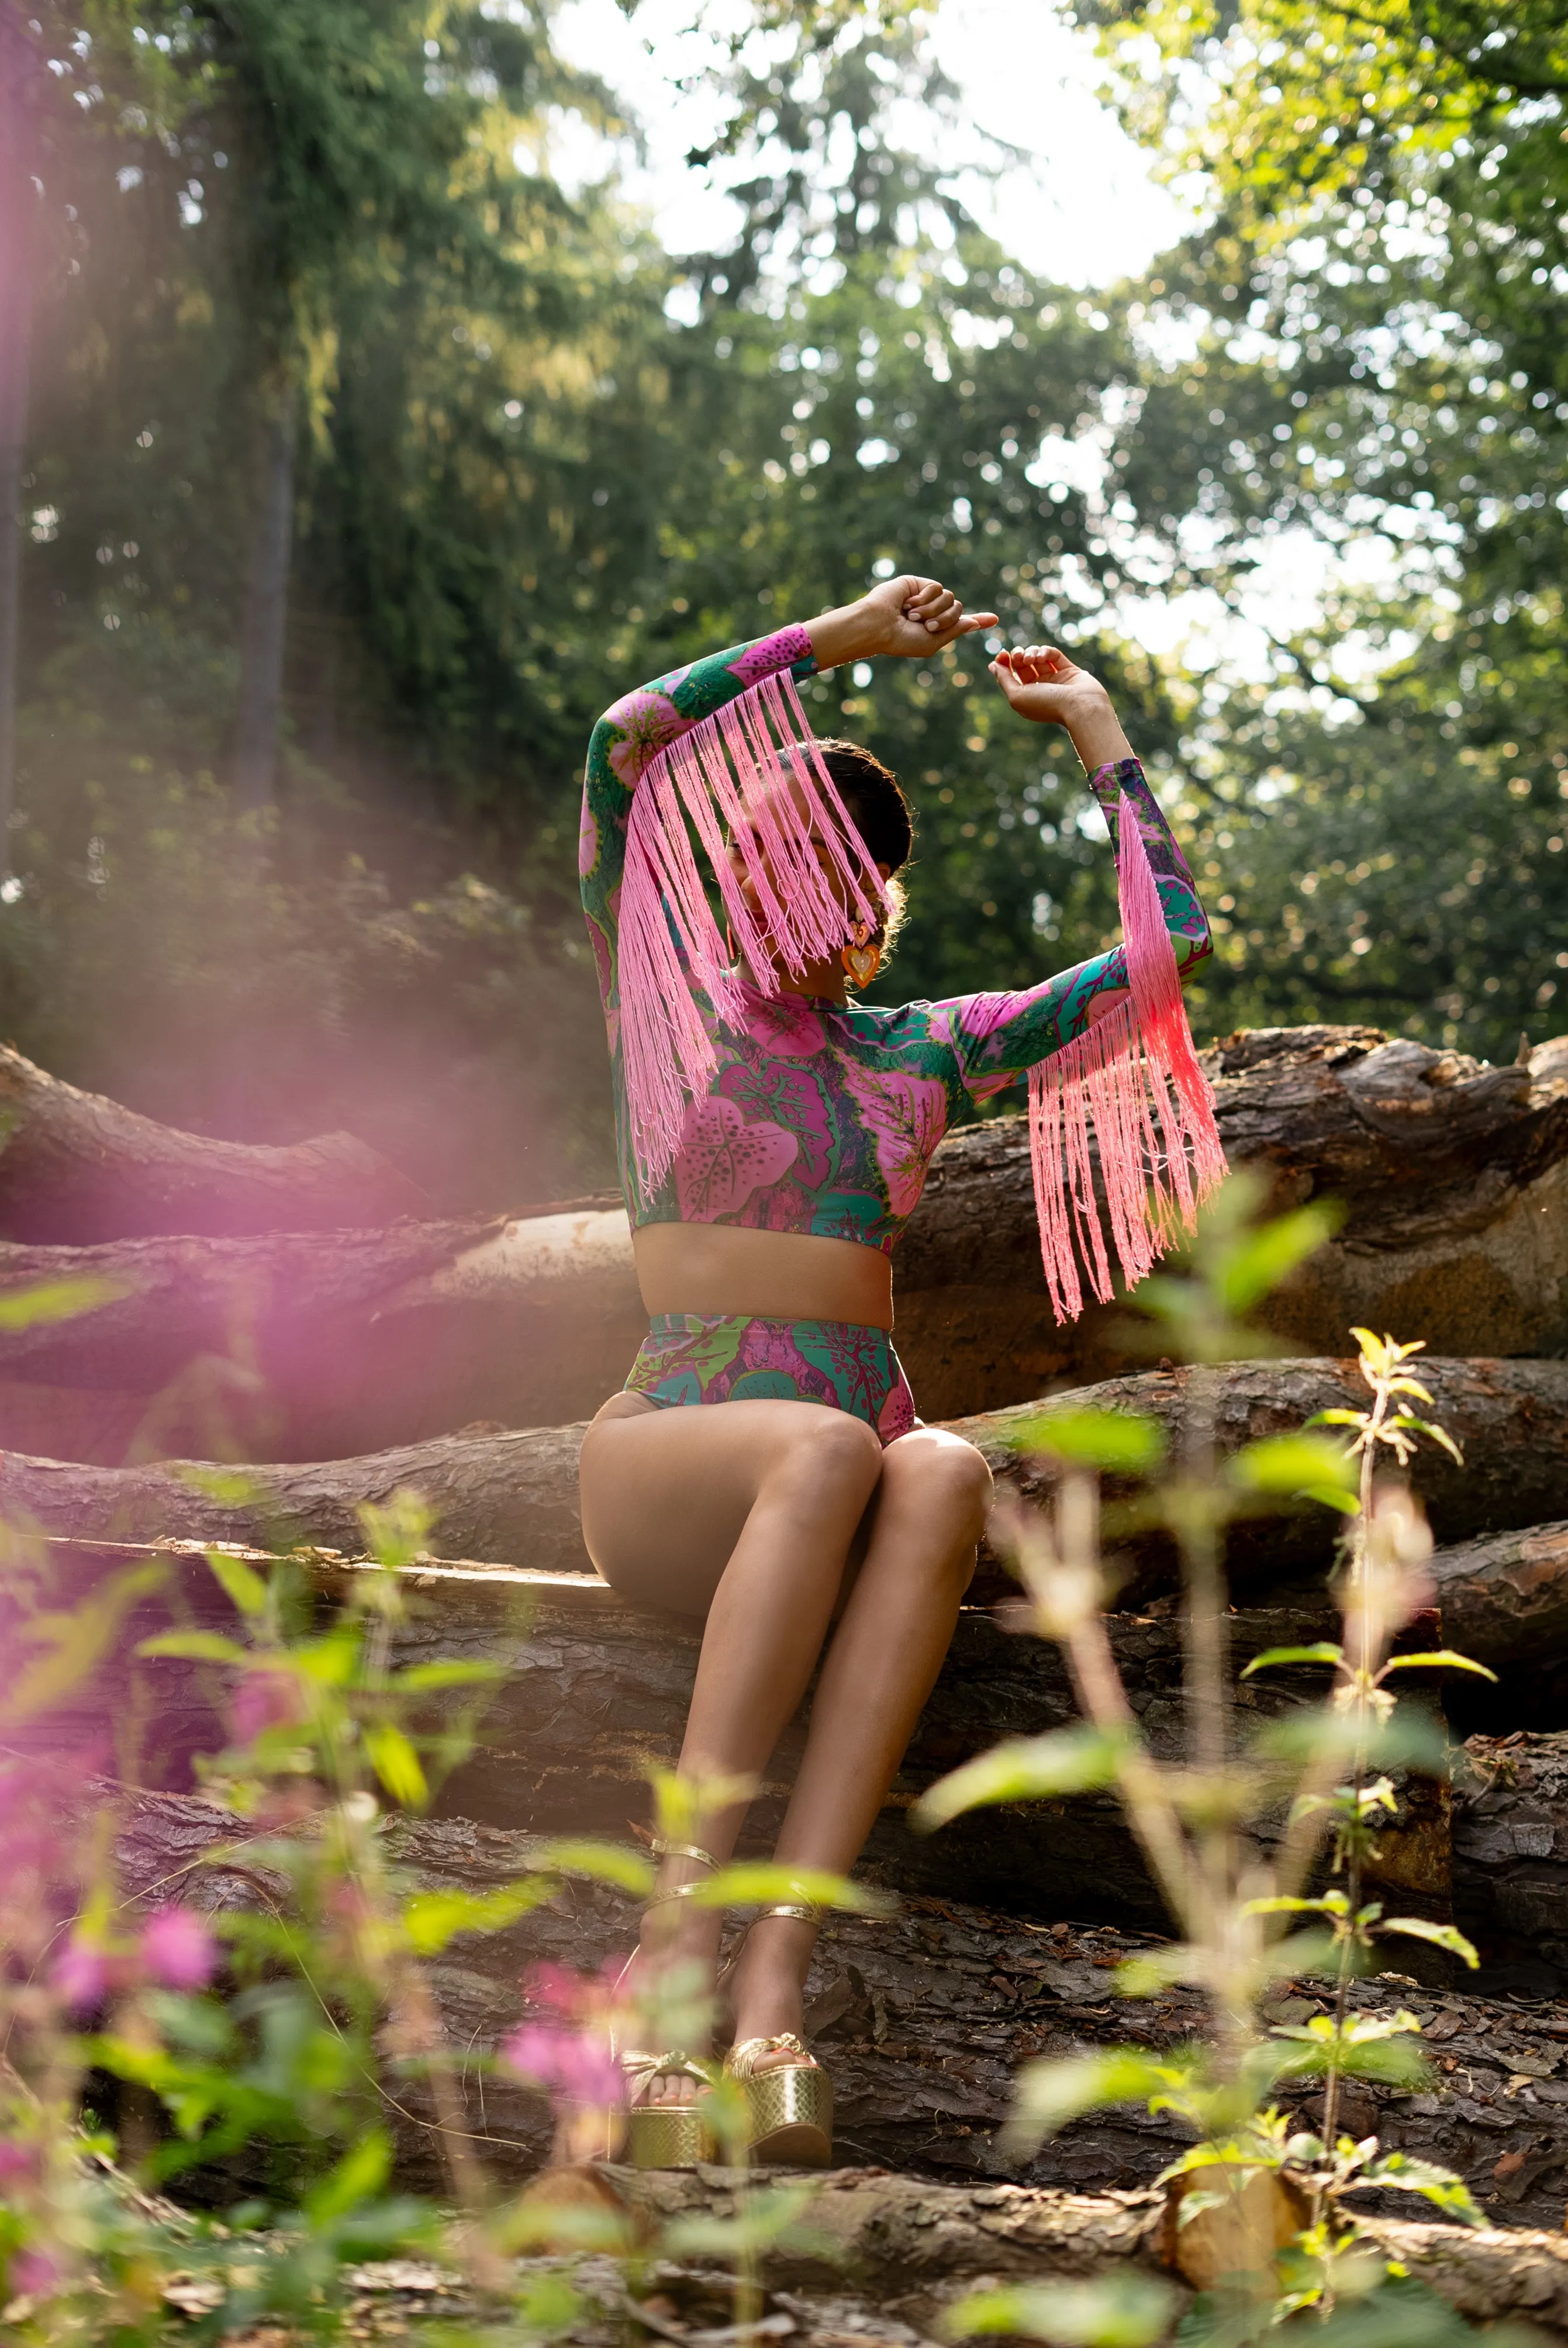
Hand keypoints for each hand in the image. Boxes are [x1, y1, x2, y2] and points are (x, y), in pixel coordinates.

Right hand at [807, 574, 998, 669]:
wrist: (879, 626)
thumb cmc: (901, 640)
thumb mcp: (932, 642)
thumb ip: (954, 631)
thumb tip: (974, 623)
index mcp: (936, 628)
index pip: (961, 622)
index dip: (978, 620)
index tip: (995, 619)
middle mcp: (933, 611)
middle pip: (958, 609)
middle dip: (946, 619)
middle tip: (926, 626)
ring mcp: (927, 597)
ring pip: (951, 598)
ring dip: (933, 610)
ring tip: (913, 616)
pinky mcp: (919, 584)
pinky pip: (938, 588)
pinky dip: (926, 599)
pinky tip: (909, 604)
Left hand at [989, 643, 1131, 770]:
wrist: (1079, 707)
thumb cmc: (1047, 705)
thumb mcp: (1016, 696)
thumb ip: (1003, 680)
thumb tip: (992, 665)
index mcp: (1026, 697)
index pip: (1012, 675)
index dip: (1005, 662)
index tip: (1002, 653)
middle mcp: (1040, 688)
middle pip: (1024, 665)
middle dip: (1018, 656)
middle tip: (1019, 656)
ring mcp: (1055, 679)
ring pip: (1038, 658)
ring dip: (1031, 653)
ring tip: (1031, 658)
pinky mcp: (1069, 670)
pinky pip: (1054, 655)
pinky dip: (1046, 651)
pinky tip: (1043, 656)